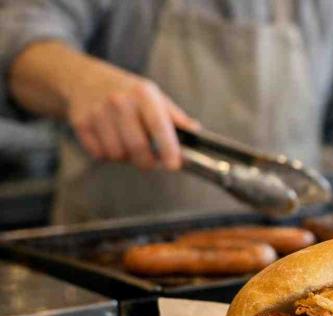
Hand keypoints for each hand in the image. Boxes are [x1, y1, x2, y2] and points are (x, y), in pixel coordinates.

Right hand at [65, 64, 197, 170]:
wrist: (84, 78)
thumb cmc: (127, 92)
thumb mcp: (154, 96)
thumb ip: (175, 117)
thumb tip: (196, 133)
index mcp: (143, 94)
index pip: (158, 125)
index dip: (168, 148)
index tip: (174, 165)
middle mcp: (119, 101)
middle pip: (137, 147)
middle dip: (148, 162)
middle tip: (152, 161)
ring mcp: (97, 112)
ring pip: (117, 154)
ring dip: (126, 158)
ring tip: (128, 145)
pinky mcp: (81, 123)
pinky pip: (99, 154)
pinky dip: (108, 154)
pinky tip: (111, 140)